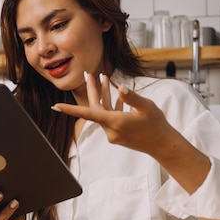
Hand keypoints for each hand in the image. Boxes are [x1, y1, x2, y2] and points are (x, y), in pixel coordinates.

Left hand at [53, 72, 210, 192]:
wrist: (163, 145)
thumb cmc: (157, 125)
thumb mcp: (147, 107)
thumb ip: (132, 96)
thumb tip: (120, 87)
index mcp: (116, 122)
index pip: (89, 114)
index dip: (71, 110)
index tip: (56, 107)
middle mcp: (111, 130)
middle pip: (95, 108)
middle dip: (92, 90)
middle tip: (88, 73)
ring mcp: (113, 133)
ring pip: (103, 111)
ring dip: (103, 95)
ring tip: (103, 76)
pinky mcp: (117, 134)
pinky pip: (109, 116)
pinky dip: (111, 105)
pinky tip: (115, 93)